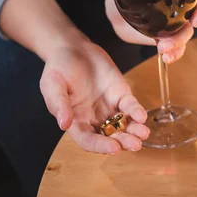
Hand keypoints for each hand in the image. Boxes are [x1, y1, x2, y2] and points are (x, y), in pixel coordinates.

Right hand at [39, 39, 149, 153]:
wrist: (73, 48)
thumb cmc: (59, 68)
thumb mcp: (52, 84)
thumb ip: (59, 104)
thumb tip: (64, 124)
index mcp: (76, 121)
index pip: (88, 140)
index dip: (101, 146)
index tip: (114, 148)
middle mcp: (94, 118)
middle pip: (110, 136)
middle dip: (123, 142)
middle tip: (135, 144)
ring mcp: (109, 107)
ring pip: (123, 125)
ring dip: (134, 131)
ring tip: (143, 133)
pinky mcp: (120, 94)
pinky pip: (130, 107)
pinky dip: (137, 112)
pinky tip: (142, 116)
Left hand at [105, 0, 196, 63]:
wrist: (117, 13)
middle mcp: (180, 3)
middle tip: (192, 23)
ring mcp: (176, 22)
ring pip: (188, 31)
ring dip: (181, 41)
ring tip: (164, 48)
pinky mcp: (168, 37)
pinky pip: (178, 47)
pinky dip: (175, 54)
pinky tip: (166, 58)